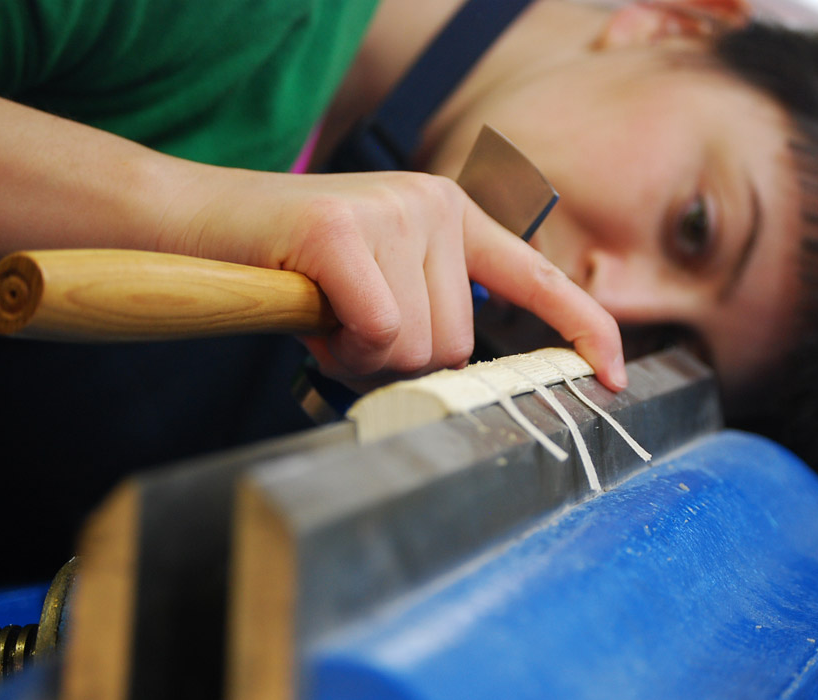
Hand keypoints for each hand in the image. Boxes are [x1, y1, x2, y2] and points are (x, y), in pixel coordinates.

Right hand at [160, 168, 627, 391]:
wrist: (204, 224)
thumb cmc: (296, 270)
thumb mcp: (380, 287)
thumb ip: (427, 314)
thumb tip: (456, 370)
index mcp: (451, 216)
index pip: (536, 277)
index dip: (581, 328)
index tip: (613, 375)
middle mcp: (432, 205)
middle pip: (460, 343)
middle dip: (402, 361)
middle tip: (347, 333)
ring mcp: (391, 212)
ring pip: (418, 346)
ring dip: (365, 358)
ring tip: (326, 319)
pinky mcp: (341, 230)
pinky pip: (377, 329)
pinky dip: (342, 343)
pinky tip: (311, 313)